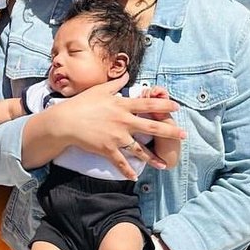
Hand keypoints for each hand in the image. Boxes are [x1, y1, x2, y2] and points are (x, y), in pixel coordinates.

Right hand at [52, 79, 183, 178]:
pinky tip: (135, 176)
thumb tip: (127, 73)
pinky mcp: (107, 149)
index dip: (163, 105)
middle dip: (169, 132)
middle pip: (151, 127)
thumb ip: (116, 83)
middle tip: (184, 135)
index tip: (177, 107)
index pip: (147, 105)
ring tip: (164, 164)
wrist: (66, 121)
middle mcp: (123, 121)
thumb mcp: (99, 89)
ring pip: (139, 149)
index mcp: (122, 106)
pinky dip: (128, 170)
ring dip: (153, 158)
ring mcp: (116, 137)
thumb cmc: (82, 103)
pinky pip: (120, 162)